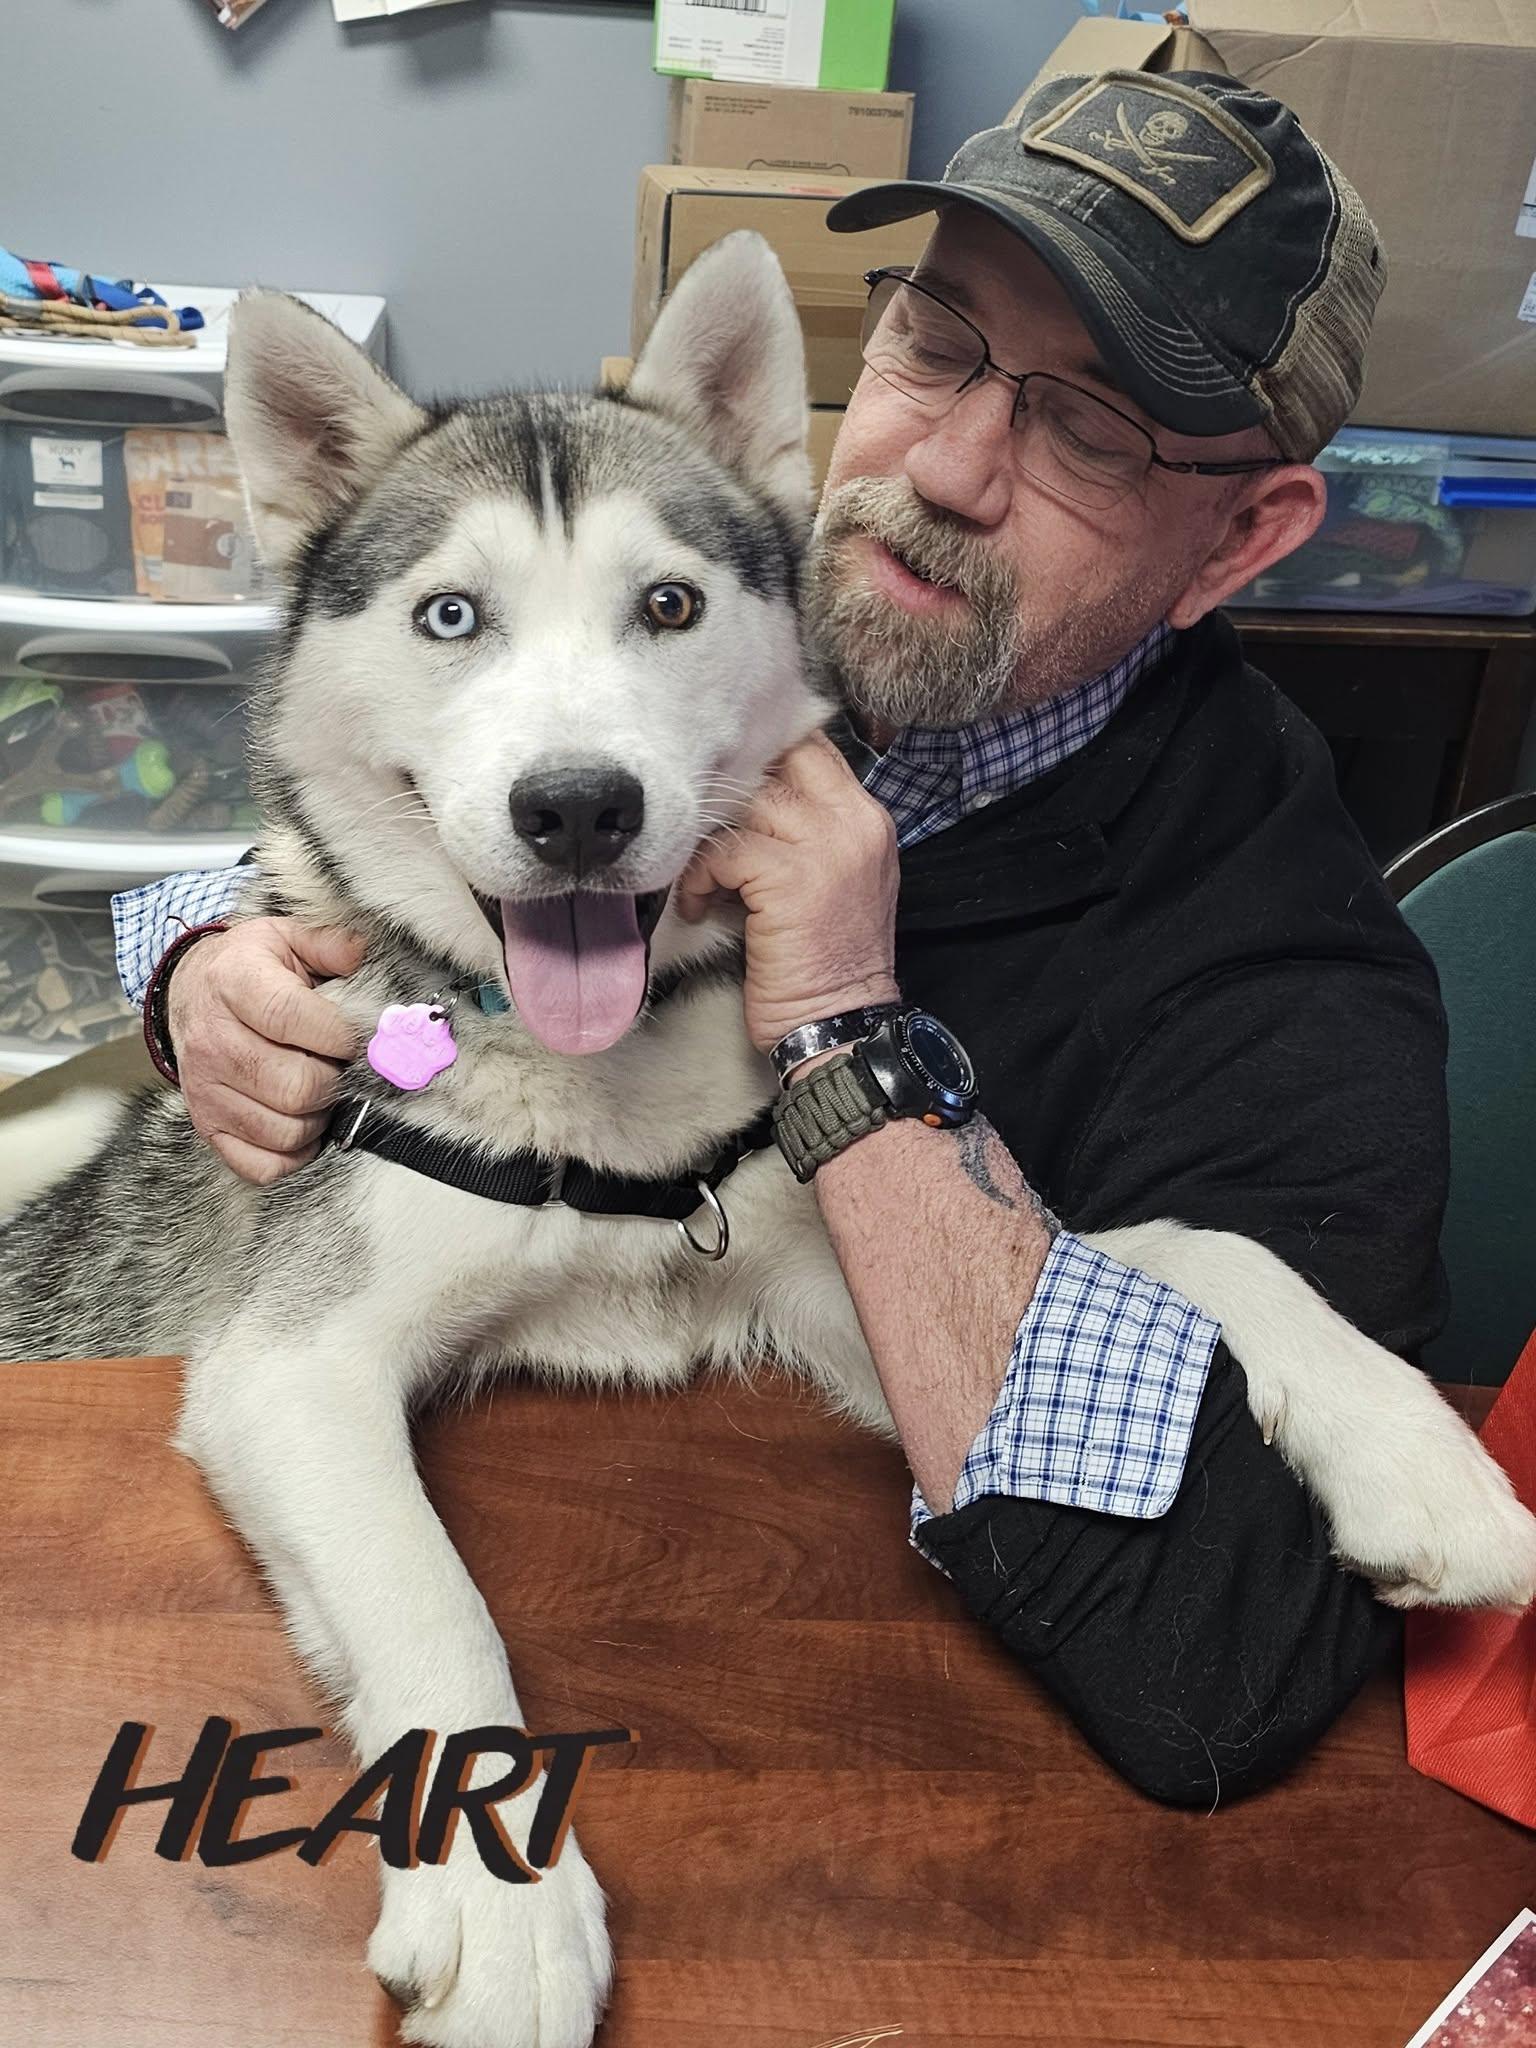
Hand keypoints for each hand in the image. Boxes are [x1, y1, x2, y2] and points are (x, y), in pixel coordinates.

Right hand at [167, 917, 367, 1183]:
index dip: (339, 1035)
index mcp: (234, 984)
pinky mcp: (207, 1125)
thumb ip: (333, 945)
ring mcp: (206, 1089)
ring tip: (321, 1090)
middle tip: (341, 1068)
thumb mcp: (286, 939)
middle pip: (296, 1087)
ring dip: (319, 1118)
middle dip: (336, 1082)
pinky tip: (301, 1123)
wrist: (189, 992)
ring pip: (285, 1130)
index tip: (356, 1038)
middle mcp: (213, 1040)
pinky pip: (260, 1165)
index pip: (291, 1019)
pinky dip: (293, 1154)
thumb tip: (369, 955)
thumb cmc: (248, 969)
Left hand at [674, 729, 899, 1053]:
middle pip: (782, 760)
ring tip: (704, 876)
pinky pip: (725, 849)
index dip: (765, 756)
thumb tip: (749, 796)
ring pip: (748, 800)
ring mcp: (825, 846)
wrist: (843, 1023)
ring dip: (712, 837)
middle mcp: (854, 822)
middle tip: (709, 824)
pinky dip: (700, 875)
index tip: (731, 785)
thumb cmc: (831, 962)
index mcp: (868, 820)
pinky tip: (699, 904)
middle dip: (735, 786)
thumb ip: (812, 831)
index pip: (815, 749)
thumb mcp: (839, 879)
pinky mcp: (789, 877)